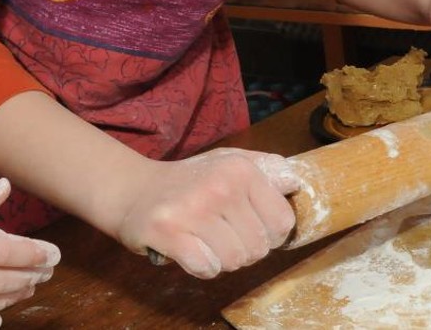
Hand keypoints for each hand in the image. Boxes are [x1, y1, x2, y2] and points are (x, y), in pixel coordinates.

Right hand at [112, 149, 299, 278]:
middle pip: (259, 247)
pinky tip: (193, 251)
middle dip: (246, 250)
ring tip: (209, 242)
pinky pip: (206, 268)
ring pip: (234, 261)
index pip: (283, 221)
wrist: (134, 189)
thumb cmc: (191, 180)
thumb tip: (296, 182)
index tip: (253, 228)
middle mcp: (220, 187)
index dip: (272, 234)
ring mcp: (193, 209)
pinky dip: (202, 267)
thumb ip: (266, 169)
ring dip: (223, 260)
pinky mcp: (168, 232)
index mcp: (241, 170)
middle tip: (225, 236)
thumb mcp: (230, 162)